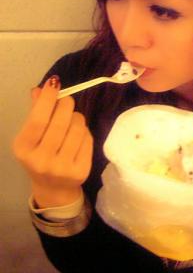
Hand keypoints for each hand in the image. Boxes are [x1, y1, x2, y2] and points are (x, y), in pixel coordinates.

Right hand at [12, 75, 93, 207]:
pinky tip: (78, 135)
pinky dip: (84, 132)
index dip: (48, 99)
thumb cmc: (40, 156)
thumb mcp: (32, 137)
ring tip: (72, 120)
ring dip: (77, 118)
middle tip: (67, 101)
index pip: (38, 119)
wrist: (54, 189)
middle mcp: (41, 160)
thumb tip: (41, 89)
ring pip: (77, 128)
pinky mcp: (81, 171)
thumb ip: (36, 113)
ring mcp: (62, 167)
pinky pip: (87, 140)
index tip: (55, 83)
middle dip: (66, 105)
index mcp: (24, 149)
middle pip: (60, 122)